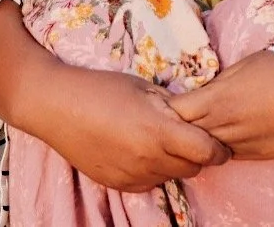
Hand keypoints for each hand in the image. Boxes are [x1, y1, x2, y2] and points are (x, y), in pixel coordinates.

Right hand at [26, 66, 229, 192]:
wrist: (55, 106)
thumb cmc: (100, 88)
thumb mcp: (143, 87)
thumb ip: (173, 107)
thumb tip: (196, 118)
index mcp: (158, 131)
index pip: (207, 153)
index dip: (218, 148)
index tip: (217, 142)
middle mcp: (148, 160)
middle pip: (193, 168)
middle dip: (196, 155)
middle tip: (185, 135)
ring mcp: (132, 176)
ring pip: (170, 176)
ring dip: (172, 162)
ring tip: (154, 139)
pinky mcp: (118, 184)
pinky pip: (148, 182)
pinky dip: (151, 169)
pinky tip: (135, 148)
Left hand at [167, 51, 273, 159]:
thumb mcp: (243, 67)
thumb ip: (219, 84)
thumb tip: (205, 92)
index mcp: (218, 100)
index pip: (177, 113)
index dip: (169, 108)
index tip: (168, 101)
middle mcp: (226, 127)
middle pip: (188, 135)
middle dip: (180, 126)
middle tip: (180, 116)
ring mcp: (243, 145)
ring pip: (208, 149)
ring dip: (202, 138)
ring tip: (205, 125)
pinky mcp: (261, 155)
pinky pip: (231, 154)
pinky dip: (223, 145)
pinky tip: (228, 133)